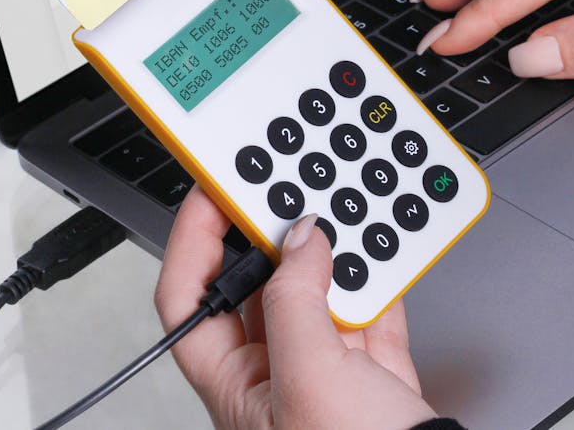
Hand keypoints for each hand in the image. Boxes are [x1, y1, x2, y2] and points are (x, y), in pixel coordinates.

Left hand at [155, 188, 436, 428]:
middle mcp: (273, 374)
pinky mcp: (371, 373)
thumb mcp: (310, 379)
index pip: (189, 296)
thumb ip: (297, 302)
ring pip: (317, 290)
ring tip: (340, 216)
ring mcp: (324, 372)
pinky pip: (367, 307)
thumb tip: (300, 241)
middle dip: (274, 236)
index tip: (213, 190)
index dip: (192, 239)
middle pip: (258, 283)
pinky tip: (384, 253)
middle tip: (286, 191)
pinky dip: (378, 276)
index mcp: (234, 382)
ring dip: (333, 251)